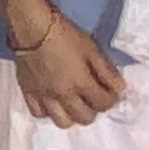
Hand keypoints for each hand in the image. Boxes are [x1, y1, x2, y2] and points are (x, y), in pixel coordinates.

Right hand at [12, 16, 129, 128]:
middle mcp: (63, 95)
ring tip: (73, 103)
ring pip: (62, 122)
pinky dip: (48, 111)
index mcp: (81, 83)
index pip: (103, 104)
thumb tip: (120, 89)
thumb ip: (107, 71)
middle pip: (84, 118)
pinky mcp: (28, 93)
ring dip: (71, 115)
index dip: (111, 99)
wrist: (31, 27)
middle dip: (93, 110)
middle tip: (93, 96)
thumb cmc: (64, 34)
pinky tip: (52, 101)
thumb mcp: (91, 48)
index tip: (111, 91)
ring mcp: (44, 97)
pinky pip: (38, 113)